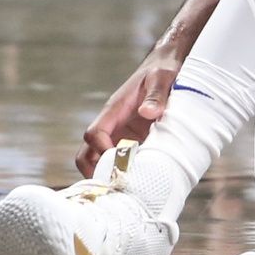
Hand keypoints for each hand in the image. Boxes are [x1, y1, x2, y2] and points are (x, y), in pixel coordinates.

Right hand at [77, 47, 182, 175]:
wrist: (167, 66)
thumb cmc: (162, 70)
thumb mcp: (162, 78)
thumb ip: (157, 94)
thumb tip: (149, 112)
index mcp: (114, 110)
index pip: (93, 134)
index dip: (101, 150)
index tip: (118, 162)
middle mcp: (112, 125)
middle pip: (87, 153)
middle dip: (95, 171)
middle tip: (117, 186)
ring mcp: (120, 134)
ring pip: (100, 161)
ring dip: (109, 174)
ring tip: (128, 189)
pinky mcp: (133, 140)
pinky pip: (120, 161)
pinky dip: (124, 172)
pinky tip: (142, 181)